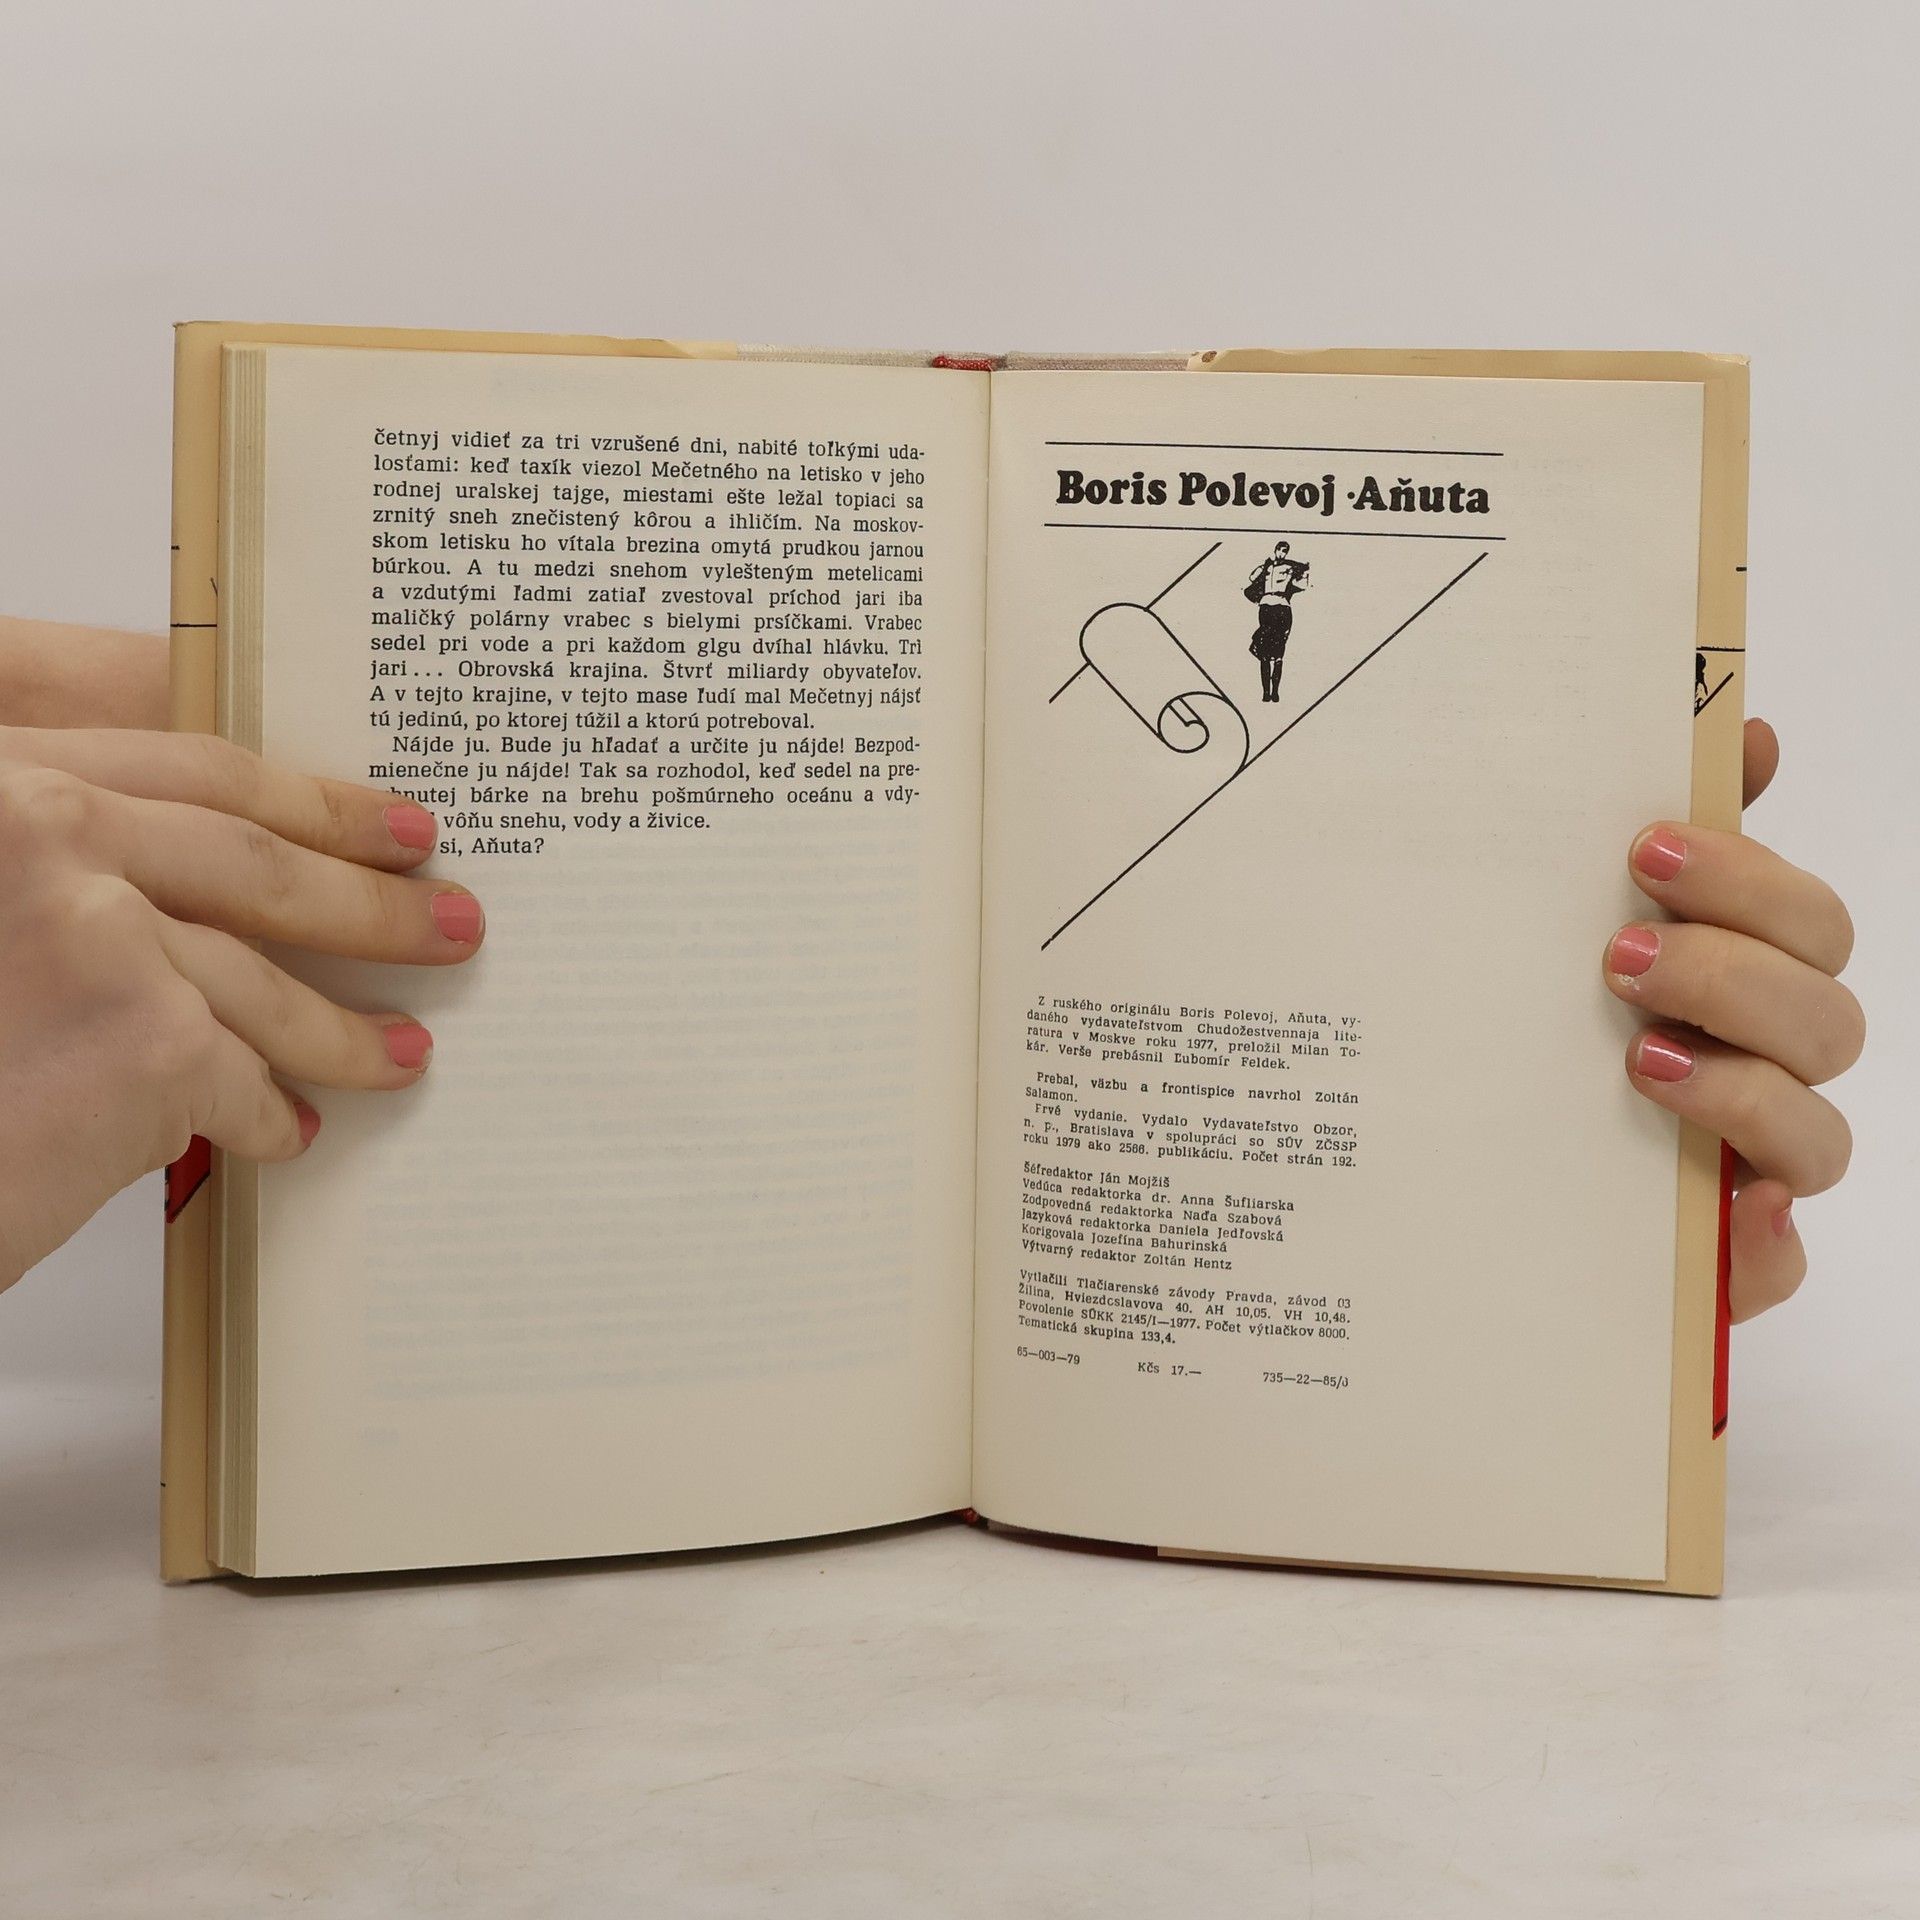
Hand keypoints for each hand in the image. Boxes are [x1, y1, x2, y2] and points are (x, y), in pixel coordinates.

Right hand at [0, 722, 484, 1290]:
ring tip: (402, 1051)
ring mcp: (94, 926)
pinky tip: (284, 1132)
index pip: (190, 770)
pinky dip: (263, 1113)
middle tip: (448, 919)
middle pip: (252, 857)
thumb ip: (64, 871)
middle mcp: (38, 826)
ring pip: (260, 977)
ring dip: (344, 1026)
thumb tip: (208, 891)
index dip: (307, 800)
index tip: (387, 823)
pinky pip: (236, 1078)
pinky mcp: (140, 1038)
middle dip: (368, 899)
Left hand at [1606, 718, 1860, 1320]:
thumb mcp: (1572, 942)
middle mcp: (1767, 1072)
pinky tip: (1731, 1207)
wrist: (1480, 1195)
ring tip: (1637, 1059)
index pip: (1806, 923)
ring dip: (1742, 1089)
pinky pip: (1774, 1260)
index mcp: (1745, 986)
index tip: (1643, 847)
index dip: (1747, 879)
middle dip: (1732, 972)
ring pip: (1820, 1134)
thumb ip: (1665, 850)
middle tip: (1618, 956)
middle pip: (1826, 1016)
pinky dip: (1761, 1238)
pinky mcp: (1729, 1261)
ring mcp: (1754, 1168)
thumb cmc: (1549, 1047)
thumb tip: (1750, 725)